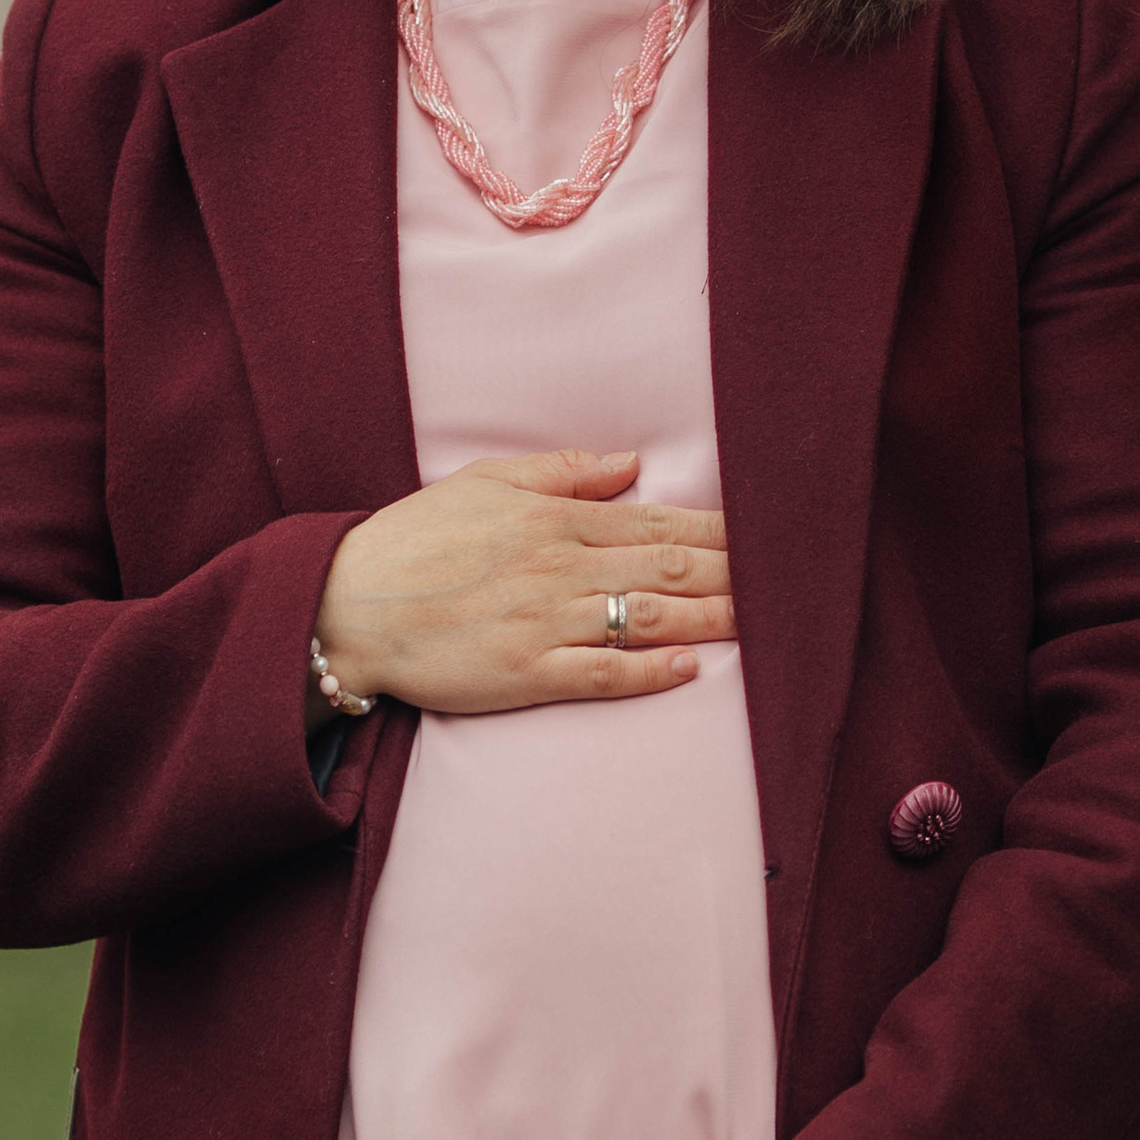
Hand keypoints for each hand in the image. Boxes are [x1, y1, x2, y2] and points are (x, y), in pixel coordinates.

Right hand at [312, 449, 732, 718]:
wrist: (349, 603)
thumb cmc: (416, 538)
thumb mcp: (485, 482)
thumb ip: (562, 471)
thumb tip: (629, 464)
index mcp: (554, 520)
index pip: (655, 519)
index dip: (717, 528)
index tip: (766, 530)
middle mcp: (560, 568)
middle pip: (666, 567)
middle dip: (732, 573)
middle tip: (789, 577)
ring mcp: (544, 624)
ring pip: (646, 618)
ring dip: (709, 619)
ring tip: (762, 621)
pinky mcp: (524, 675)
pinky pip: (600, 674)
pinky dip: (648, 673)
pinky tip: (690, 671)